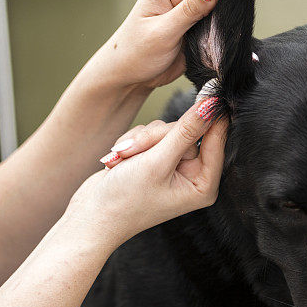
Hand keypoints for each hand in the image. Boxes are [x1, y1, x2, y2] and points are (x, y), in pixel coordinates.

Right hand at [63, 96, 225, 248]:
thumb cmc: (125, 199)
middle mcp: (192, 176)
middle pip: (187, 131)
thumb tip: (212, 106)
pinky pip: (150, 135)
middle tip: (136, 151)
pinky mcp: (155, 160)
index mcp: (203, 184)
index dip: (210, 116)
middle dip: (157, 137)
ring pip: (165, 130)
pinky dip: (134, 143)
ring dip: (142, 140)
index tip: (211, 91)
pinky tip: (121, 160)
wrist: (90, 215)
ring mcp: (173, 167)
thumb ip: (186, 131)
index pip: (216, 139)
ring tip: (125, 159)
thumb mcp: (157, 162)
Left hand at [89, 0, 221, 90]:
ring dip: (219, 27)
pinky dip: (218, 36)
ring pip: (220, 11)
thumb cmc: (137, 53)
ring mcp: (190, 7)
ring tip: (205, 43)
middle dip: (220, 13)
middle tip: (208, 36)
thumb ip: (191, 9)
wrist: (131, 76)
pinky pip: (218, 26)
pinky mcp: (197, 24)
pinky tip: (211, 46)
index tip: (216, 19)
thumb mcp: (164, 32)